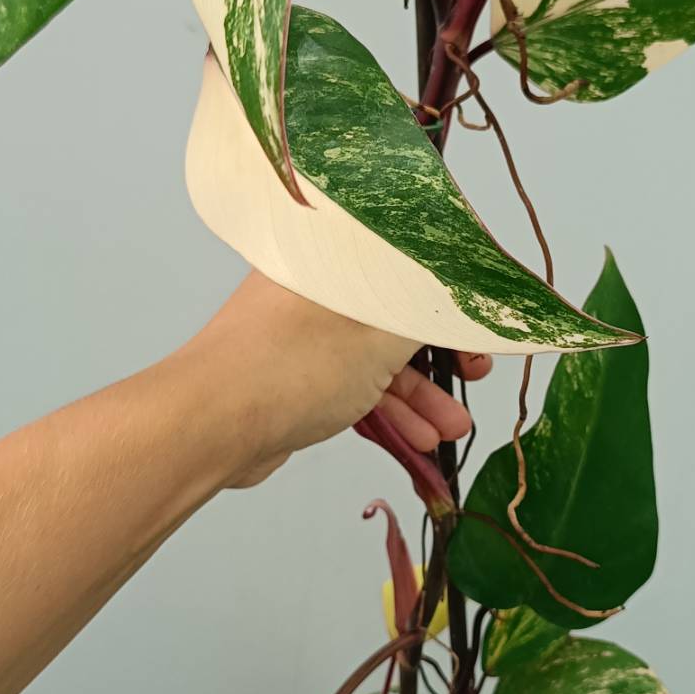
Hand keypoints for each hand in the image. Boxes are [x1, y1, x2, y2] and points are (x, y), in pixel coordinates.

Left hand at [190, 273, 492, 486]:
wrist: (208, 424)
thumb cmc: (292, 364)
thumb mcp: (382, 335)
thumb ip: (432, 313)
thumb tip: (475, 294)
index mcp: (334, 253)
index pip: (409, 255)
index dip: (454, 288)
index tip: (486, 320)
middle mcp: (318, 285)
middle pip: (396, 310)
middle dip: (442, 352)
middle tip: (476, 374)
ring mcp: (302, 332)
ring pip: (376, 355)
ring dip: (420, 393)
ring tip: (455, 430)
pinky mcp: (293, 376)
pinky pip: (352, 385)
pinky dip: (387, 409)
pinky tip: (421, 440)